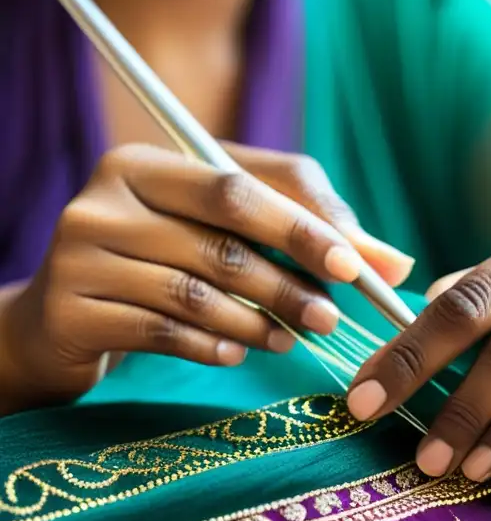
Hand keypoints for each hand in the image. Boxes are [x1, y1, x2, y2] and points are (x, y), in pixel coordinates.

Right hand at [0, 142, 413, 409]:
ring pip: (195, 292)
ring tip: (295, 338)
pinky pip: (162, 334)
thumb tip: (396, 266)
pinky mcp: (71, 312)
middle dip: (290, 281)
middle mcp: (106, 200)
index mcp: (147, 164)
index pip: (239, 186)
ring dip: (259, 322)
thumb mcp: (225, 233)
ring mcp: (80, 255)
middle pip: (222, 238)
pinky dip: (213, 347)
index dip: (304, 225)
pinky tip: (241, 356)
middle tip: (334, 317)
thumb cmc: (163, 261)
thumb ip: (307, 232)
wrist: (63, 316)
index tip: (356, 265)